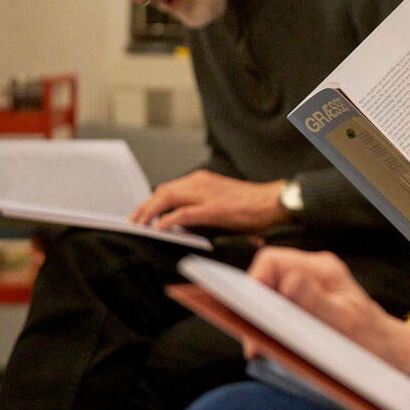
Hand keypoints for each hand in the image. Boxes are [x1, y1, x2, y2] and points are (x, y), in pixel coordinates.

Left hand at [129, 170, 288, 232]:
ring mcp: (206, 195)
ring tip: (140, 225)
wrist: (274, 201)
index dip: (152, 200)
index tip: (142, 213)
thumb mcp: (222, 198)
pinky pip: (182, 213)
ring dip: (149, 212)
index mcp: (204, 180)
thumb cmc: (254, 204)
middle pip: (163, 191)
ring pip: (167, 198)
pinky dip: (167, 220)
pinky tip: (159, 229)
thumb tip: (183, 221)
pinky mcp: (213, 209)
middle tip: (134, 221)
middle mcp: (201, 182)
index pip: (169, 187)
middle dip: (145, 206)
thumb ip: (202, 204)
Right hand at [245, 247, 409, 376]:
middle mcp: (314, 274)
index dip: (252, 283)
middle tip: (253, 344)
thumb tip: (287, 281)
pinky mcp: (309, 307)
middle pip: (266, 279)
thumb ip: (316, 302)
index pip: (271, 261)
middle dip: (252, 308)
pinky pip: (280, 311)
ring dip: (261, 321)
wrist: (396, 354)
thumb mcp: (346, 324)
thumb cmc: (376, 341)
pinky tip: (277, 350)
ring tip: (263, 350)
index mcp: (322, 270)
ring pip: (270, 297)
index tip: (248, 315)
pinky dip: (273, 329)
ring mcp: (311, 290)